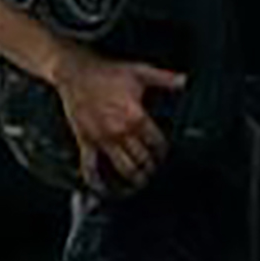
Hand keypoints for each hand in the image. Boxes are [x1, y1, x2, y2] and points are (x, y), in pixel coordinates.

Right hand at [52, 49, 185, 192]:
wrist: (75, 72)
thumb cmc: (106, 72)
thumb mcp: (140, 71)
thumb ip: (164, 78)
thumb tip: (185, 81)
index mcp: (135, 117)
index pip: (157, 143)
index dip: (163, 152)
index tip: (163, 154)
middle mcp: (120, 131)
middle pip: (142, 160)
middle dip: (151, 168)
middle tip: (154, 170)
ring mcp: (102, 139)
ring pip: (123, 168)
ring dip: (134, 179)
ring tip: (140, 182)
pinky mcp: (85, 141)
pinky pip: (90, 167)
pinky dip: (97, 182)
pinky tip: (104, 189)